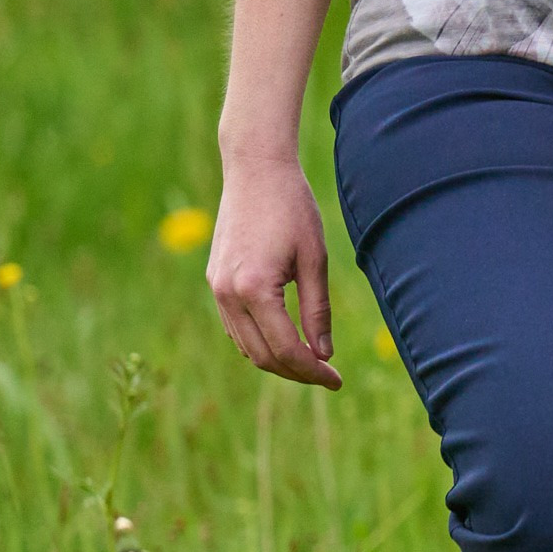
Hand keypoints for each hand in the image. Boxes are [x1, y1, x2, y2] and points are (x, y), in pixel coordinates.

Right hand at [203, 149, 339, 391]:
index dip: (313, 371)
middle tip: (329, 377)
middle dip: (297, 372)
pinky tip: (286, 341)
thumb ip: (318, 311)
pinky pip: (235, 327)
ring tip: (312, 363)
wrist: (255, 171)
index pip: (286, 349)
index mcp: (254, 290)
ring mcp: (216, 289)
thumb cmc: (293, 209)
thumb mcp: (315, 260)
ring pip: (246, 346)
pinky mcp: (215, 281)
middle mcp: (228, 294)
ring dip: (278, 360)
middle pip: (262, 356)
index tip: (337, 380)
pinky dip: (259, 342)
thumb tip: (323, 354)